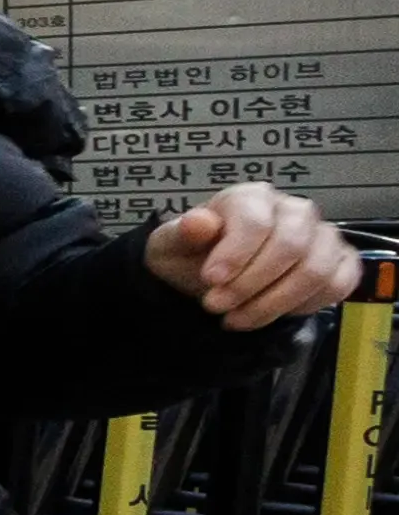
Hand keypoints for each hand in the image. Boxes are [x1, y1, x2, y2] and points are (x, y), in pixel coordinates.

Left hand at [144, 182, 359, 329]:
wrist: (211, 277)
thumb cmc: (195, 254)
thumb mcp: (174, 244)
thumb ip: (186, 233)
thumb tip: (197, 222)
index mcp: (253, 197)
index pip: (257, 221)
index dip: (235, 254)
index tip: (211, 280)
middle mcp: (295, 211)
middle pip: (290, 246)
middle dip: (250, 283)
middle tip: (216, 305)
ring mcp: (323, 236)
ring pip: (316, 270)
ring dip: (274, 302)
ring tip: (236, 317)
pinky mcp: (340, 262)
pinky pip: (339, 284)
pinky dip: (306, 305)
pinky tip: (271, 313)